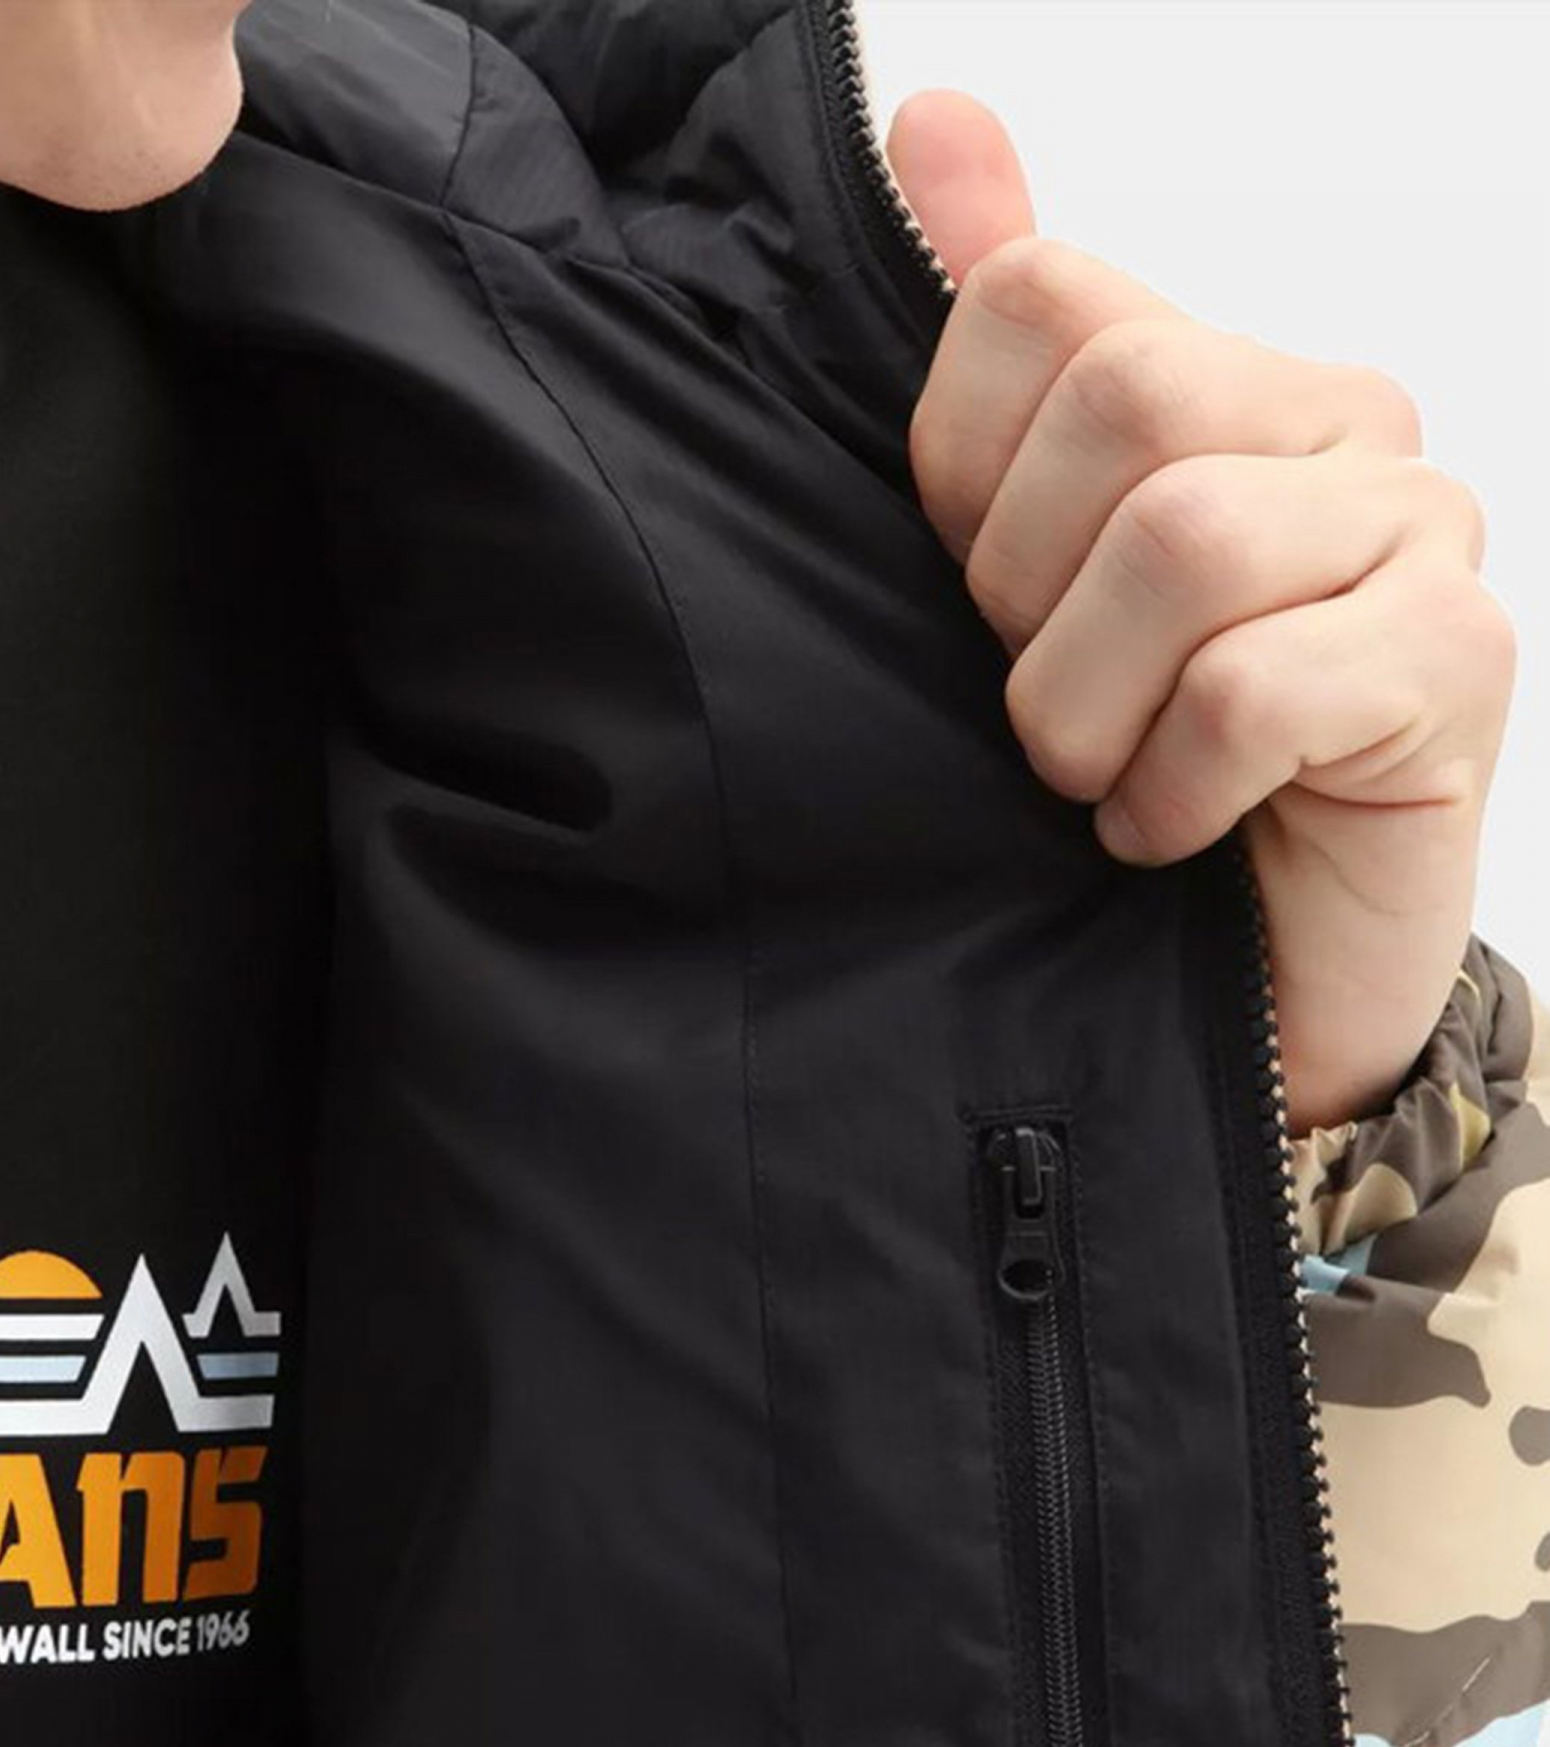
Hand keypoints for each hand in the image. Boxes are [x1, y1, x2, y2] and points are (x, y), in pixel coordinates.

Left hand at [887, 92, 1516, 1135]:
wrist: (1245, 986)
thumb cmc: (1132, 773)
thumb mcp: (1020, 570)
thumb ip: (993, 348)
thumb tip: (930, 117)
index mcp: (1223, 376)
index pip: (1038, 295)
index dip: (957, 470)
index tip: (985, 600)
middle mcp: (1340, 423)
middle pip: (1125, 402)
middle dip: (1028, 599)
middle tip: (1051, 710)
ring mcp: (1421, 534)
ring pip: (1185, 541)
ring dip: (1087, 711)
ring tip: (1103, 782)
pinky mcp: (1458, 664)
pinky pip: (1253, 685)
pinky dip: (1173, 786)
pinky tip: (1174, 832)